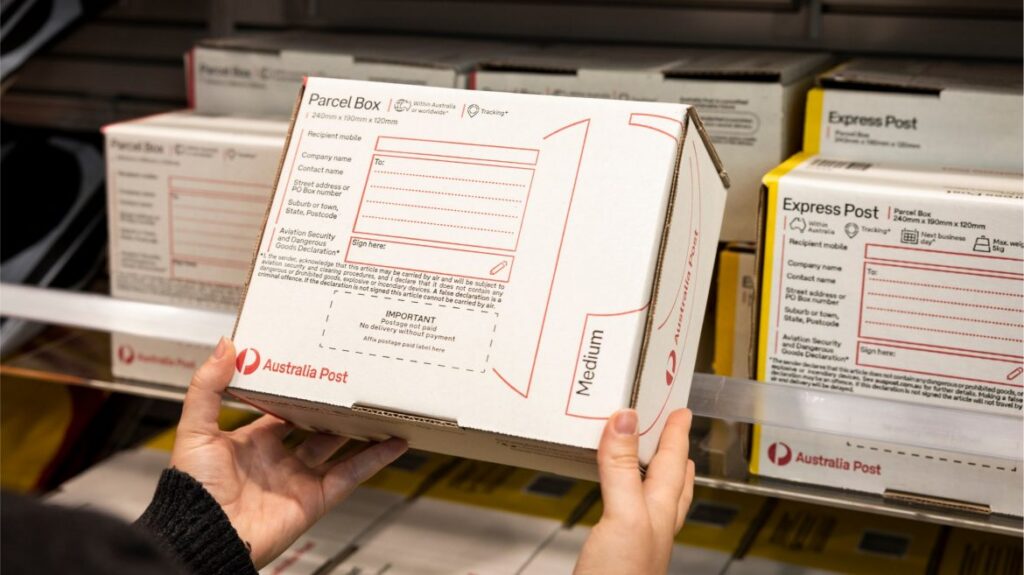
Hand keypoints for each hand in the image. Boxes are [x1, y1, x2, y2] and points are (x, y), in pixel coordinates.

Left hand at [171, 337, 407, 567]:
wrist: (205, 535)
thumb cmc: (193, 491)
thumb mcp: (196, 429)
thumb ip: (208, 388)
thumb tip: (225, 348)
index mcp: (249, 443)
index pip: (279, 412)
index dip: (296, 392)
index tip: (313, 369)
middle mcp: (276, 462)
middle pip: (314, 429)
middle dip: (332, 408)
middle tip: (352, 382)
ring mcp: (298, 481)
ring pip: (338, 450)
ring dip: (359, 431)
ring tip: (379, 408)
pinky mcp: (316, 499)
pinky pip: (351, 476)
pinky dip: (374, 460)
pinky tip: (393, 443)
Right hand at [575, 409, 694, 574]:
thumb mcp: (623, 516)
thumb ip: (622, 469)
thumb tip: (625, 421)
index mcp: (658, 512)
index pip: (672, 463)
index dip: (676, 434)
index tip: (681, 409)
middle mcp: (651, 526)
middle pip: (671, 483)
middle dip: (675, 456)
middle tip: (677, 431)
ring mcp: (635, 543)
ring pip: (652, 501)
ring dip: (654, 477)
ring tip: (654, 460)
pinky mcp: (613, 555)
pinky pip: (625, 516)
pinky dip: (624, 498)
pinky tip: (616, 503)